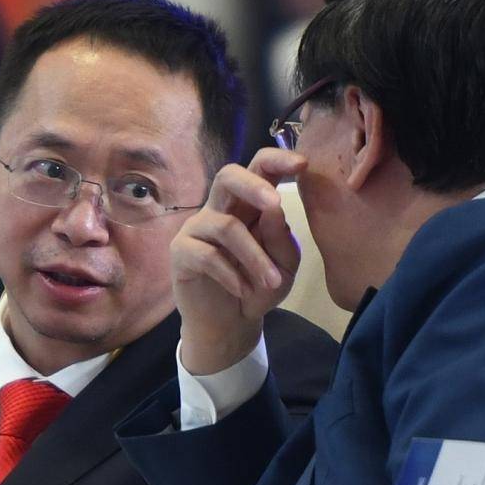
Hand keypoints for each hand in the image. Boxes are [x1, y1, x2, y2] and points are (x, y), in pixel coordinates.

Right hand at [171, 148, 302, 373]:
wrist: (230, 324)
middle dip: (253, 185)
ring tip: (273, 282)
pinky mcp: (181, 252)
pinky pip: (207, 255)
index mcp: (249, 204)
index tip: (303, 164)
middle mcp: (221, 208)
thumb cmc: (259, 288)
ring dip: (254, 256)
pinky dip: (231, 275)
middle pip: (227, 176)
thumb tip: (273, 209)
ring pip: (226, 226)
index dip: (277, 160)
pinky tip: (243, 291)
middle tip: (275, 203)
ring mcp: (198, 228)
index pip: (258, 169)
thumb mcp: (284, 267)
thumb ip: (281, 239)